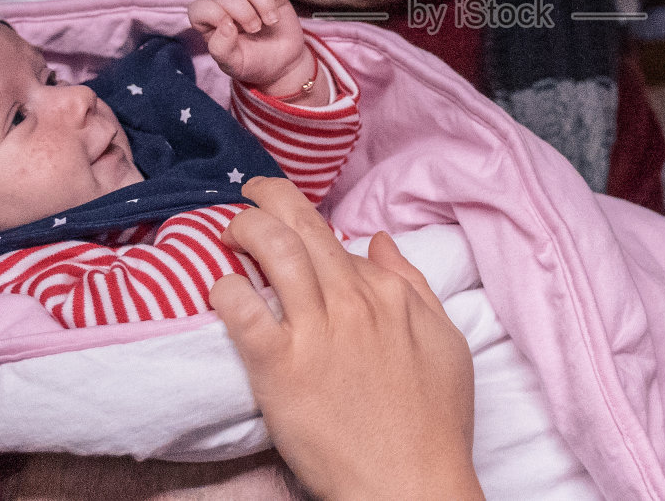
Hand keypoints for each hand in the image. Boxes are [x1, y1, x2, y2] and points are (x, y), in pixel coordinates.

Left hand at [189, 0, 316, 97]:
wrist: (283, 65)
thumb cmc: (253, 64)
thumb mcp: (234, 66)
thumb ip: (222, 50)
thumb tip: (226, 26)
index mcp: (210, 25)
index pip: (199, 8)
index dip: (213, 14)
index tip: (231, 29)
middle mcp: (227, 7)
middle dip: (242, 12)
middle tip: (255, 29)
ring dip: (262, 1)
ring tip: (272, 21)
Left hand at [210, 178, 482, 500]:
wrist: (412, 485)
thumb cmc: (435, 423)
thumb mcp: (445, 342)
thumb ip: (412, 286)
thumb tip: (378, 241)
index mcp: (390, 294)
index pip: (341, 243)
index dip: (315, 234)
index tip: (298, 233)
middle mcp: (352, 301)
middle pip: (304, 228)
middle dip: (271, 198)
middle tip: (251, 193)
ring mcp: (316, 333)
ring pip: (274, 251)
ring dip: (247, 227)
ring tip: (229, 229)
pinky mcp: (279, 369)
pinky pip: (243, 312)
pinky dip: (226, 289)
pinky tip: (219, 285)